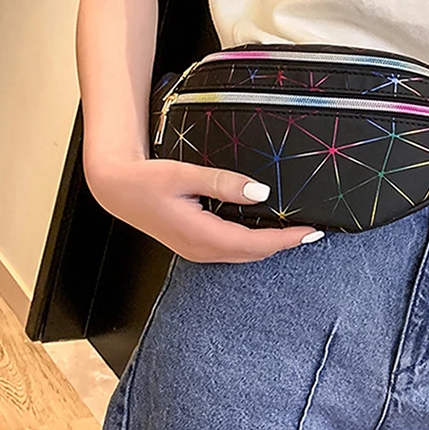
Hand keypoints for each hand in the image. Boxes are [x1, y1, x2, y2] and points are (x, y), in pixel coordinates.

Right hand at [84, 157, 323, 262]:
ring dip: (270, 244)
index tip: (311, 232)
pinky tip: (264, 229)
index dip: (287, 239)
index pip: (255, 244)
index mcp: (201, 235)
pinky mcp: (194, 245)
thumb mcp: (185, 175)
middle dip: (284, 244)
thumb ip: (224, 184)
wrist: (116, 188)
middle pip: (254, 254)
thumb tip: (261, 192)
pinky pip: (232, 249)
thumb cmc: (145, 180)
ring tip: (295, 230)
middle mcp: (201, 249)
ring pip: (243, 254)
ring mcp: (196, 250)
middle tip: (312, 230)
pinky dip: (253, 242)